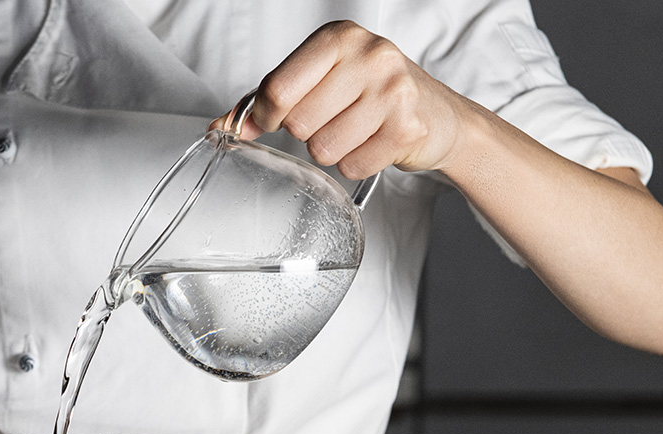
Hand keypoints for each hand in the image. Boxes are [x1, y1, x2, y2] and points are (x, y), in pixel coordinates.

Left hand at [214, 21, 477, 178]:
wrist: (439, 114)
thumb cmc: (370, 94)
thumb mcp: (319, 81)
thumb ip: (268, 100)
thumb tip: (222, 127)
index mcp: (338, 38)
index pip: (278, 88)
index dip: (264, 116)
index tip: (268, 122)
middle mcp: (369, 56)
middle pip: (298, 123)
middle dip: (307, 133)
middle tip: (332, 121)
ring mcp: (392, 91)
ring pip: (323, 149)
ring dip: (332, 151)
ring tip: (354, 132)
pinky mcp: (407, 128)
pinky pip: (352, 167)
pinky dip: (356, 164)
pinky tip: (372, 144)